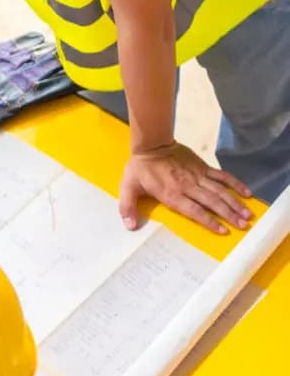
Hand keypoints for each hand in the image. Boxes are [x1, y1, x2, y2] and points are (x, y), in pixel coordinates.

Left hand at [119, 142, 251, 233]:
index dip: (208, 220)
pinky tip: (247, 193)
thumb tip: (129, 226)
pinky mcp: (203, 167)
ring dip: (235, 203)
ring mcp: (198, 176)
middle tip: (243, 226)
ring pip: (220, 191)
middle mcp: (188, 186)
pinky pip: (222, 176)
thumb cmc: (140, 169)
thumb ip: (127, 208)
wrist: (152, 144)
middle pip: (212, 202)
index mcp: (172, 194)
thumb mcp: (127, 188)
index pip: (194, 210)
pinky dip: (235, 184)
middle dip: (228, 215)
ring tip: (248, 214)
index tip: (222, 231)